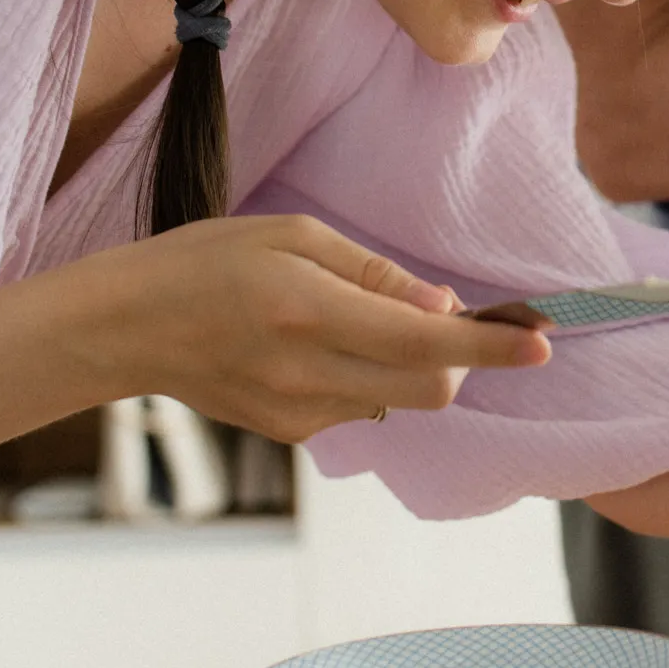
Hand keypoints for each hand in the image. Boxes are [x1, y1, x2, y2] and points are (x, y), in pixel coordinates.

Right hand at [125, 215, 549, 441]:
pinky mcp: (288, 432)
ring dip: (412, 366)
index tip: (542, 343)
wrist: (126, 327)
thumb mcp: (291, 235)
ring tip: (364, 317)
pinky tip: (322, 342)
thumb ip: (375, 274)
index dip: (493, 347)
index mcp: (312, 312)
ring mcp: (298, 413)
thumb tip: (444, 307)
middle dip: (463, 361)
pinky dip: (369, 376)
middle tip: (457, 319)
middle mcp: (309, 374)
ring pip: (397, 400)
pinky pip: (359, 406)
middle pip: (430, 392)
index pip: (427, 346)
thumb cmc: (207, 262)